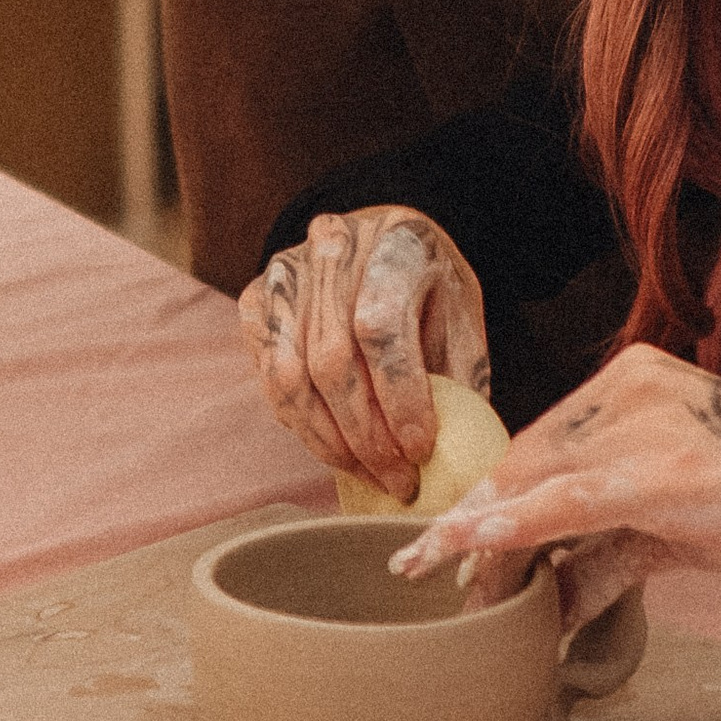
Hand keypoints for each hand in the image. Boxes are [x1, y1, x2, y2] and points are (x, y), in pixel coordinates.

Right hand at [238, 207, 489, 496]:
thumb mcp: (462, 314)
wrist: (382, 239)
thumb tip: (455, 457)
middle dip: (366, 437)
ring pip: (291, 378)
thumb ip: (458, 374)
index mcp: (395, 242)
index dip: (398, 397)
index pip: (381, 326)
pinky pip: (269, 380)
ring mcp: (286, 274)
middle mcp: (331, 248)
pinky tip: (336, 447)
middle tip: (399, 481)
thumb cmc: (428, 285)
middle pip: (331, 359)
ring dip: (330, 443)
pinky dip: (301, 425)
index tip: (420, 449)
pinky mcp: (257, 301)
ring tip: (369, 475)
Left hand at [389, 342, 720, 615]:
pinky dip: (518, 527)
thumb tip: (555, 590)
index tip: (444, 542)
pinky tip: (475, 549)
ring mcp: (649, 425)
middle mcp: (633, 387)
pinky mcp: (666, 471)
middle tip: (422, 571)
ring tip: (441, 583)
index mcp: (637, 379)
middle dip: (474, 523)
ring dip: (483, 538)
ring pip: (541, 484)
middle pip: (530, 463)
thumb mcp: (687, 519)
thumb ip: (616, 542)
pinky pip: (573, 502)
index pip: (542, 446)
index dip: (489, 499)